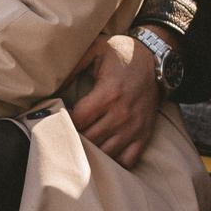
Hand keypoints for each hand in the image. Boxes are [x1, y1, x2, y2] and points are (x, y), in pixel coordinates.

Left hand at [69, 30, 165, 167]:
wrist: (156, 59)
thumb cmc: (122, 53)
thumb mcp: (95, 49)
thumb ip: (73, 66)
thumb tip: (54, 88)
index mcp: (109, 93)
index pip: (79, 120)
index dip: (66, 120)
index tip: (61, 116)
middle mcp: (122, 113)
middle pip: (91, 139)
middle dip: (76, 137)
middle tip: (68, 131)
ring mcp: (135, 127)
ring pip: (107, 153)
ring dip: (92, 150)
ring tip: (83, 142)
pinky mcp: (144, 134)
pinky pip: (128, 160)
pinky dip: (114, 161)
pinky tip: (104, 153)